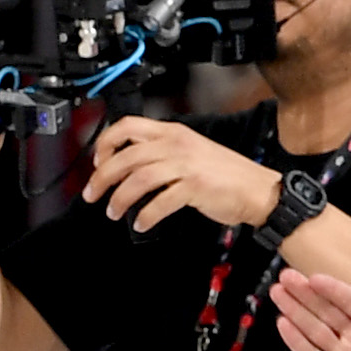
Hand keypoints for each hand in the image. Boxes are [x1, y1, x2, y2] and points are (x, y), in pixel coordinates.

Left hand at [85, 116, 286, 236]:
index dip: (105, 144)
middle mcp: (177, 145)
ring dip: (120, 199)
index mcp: (173, 132)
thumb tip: (128, 167)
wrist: (258, 189)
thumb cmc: (225, 174)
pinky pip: (160, 202)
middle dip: (102, 177)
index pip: (127, 127)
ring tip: (114, 212)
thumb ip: (161, 153)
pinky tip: (141, 223)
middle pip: (125, 156)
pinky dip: (146, 215)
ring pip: (138, 179)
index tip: (97, 163)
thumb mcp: (190, 151)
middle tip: (92, 194)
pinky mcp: (195, 186)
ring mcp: (186, 164)